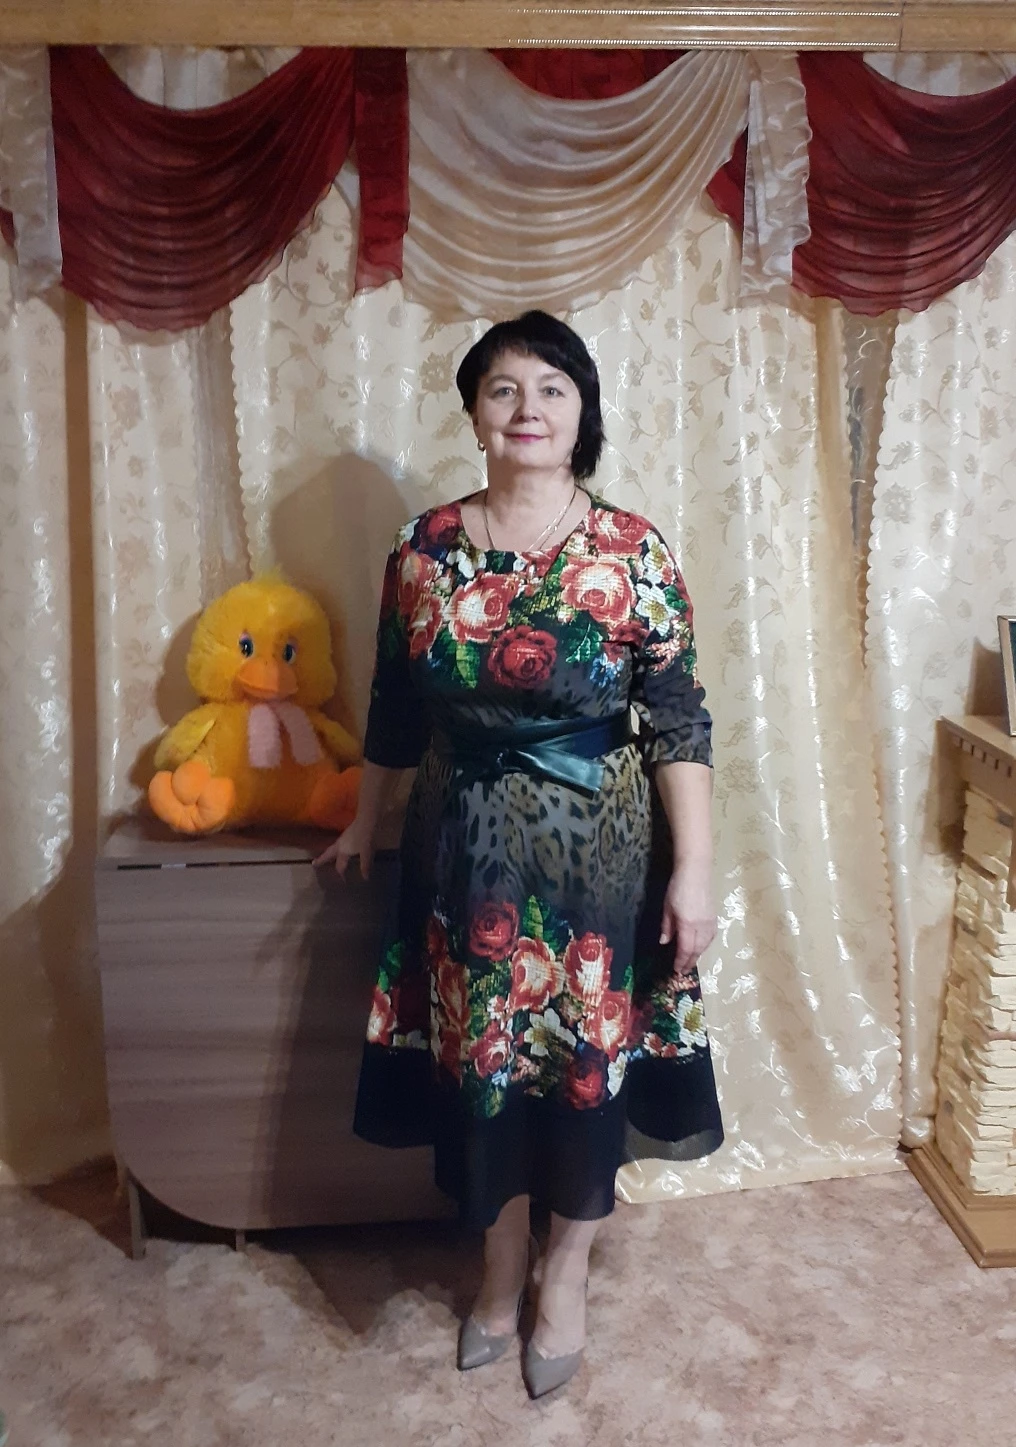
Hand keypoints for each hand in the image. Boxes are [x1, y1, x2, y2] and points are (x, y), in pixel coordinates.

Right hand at [313, 813, 375, 879]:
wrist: (366, 820)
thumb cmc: (366, 837)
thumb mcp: (367, 853)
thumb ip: (364, 865)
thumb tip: (365, 878)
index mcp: (343, 851)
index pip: (340, 866)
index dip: (341, 874)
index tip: (342, 881)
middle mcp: (339, 845)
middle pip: (328, 854)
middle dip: (321, 860)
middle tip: (313, 864)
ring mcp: (342, 838)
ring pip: (331, 848)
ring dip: (327, 854)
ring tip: (326, 857)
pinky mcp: (346, 833)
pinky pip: (337, 844)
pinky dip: (335, 849)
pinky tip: (340, 848)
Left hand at [659, 859, 715, 973]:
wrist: (696, 872)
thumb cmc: (677, 887)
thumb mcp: (667, 907)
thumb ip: (667, 927)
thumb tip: (665, 942)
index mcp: (688, 924)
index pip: (685, 949)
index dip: (681, 961)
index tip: (676, 970)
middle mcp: (701, 927)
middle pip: (697, 950)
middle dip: (690, 962)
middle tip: (683, 970)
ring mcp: (710, 922)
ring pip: (706, 945)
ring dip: (698, 955)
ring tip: (690, 961)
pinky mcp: (714, 917)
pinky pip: (711, 937)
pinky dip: (705, 946)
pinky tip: (700, 947)